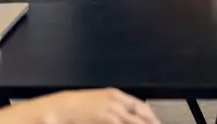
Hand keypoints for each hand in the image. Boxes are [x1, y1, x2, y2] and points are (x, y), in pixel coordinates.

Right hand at [30, 88, 158, 123]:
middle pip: (142, 114)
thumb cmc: (77, 107)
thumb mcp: (98, 103)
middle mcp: (117, 101)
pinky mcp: (107, 119)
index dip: (150, 116)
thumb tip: (124, 116)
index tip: (156, 121)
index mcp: (116, 95)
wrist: (61, 107)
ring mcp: (112, 111)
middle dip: (151, 122)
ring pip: (135, 121)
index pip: (140, 105)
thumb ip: (112, 108)